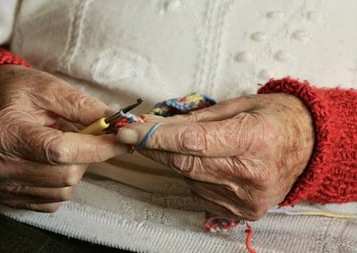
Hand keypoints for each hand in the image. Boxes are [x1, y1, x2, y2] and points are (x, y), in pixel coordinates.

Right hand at [0, 65, 128, 211]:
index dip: (98, 147)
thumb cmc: (17, 93)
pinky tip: (51, 162)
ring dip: (75, 168)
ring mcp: (4, 185)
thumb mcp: (49, 88)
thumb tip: (117, 123)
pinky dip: (62, 182)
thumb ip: (83, 106)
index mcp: (8, 133)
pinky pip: (53, 200)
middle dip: (88, 155)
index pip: (62, 151)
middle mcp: (2, 165)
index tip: (122, 140)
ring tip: (61, 145)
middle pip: (67, 174)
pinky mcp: (9, 197)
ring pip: (64, 189)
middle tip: (84, 136)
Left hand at [117, 93, 313, 220]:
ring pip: (190, 180)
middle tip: (140, 135)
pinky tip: (207, 164)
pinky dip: (194, 177)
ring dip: (177, 162)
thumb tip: (155, 125)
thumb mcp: (237, 105)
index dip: (157, 138)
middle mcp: (253, 174)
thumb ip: (195, 119)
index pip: (193, 141)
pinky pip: (200, 193)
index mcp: (254, 139)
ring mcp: (248, 197)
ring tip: (187, 145)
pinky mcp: (244, 211)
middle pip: (186, 164)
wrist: (308, 145)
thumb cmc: (274, 118)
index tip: (131, 132)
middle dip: (157, 149)